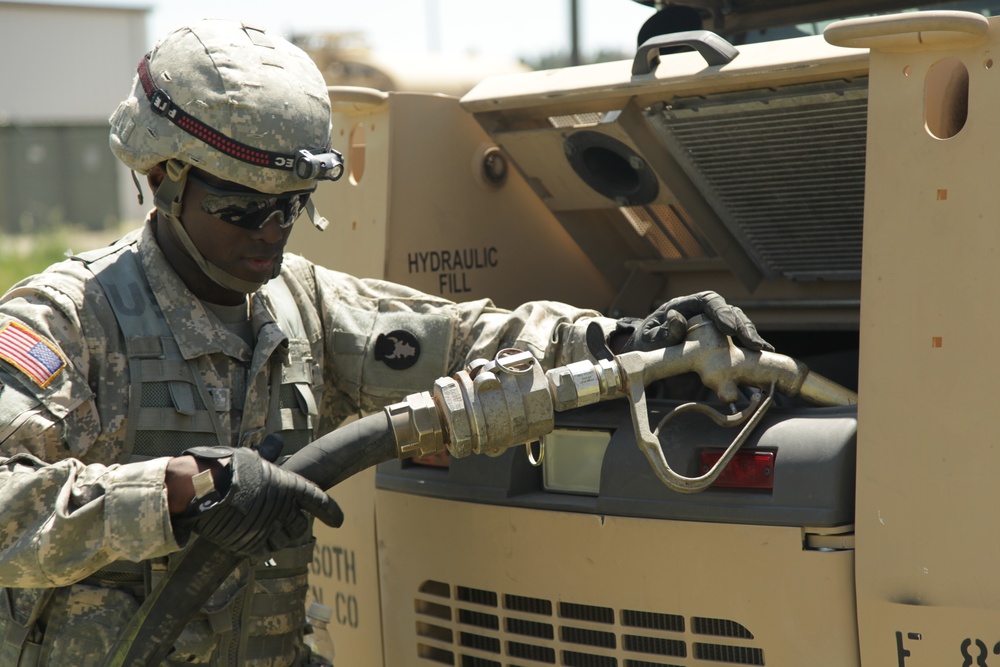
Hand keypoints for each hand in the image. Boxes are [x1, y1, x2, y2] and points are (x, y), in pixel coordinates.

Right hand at [174, 445, 342, 556]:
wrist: (203, 488)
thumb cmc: (227, 468)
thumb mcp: (251, 457)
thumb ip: (268, 454)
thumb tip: (276, 440)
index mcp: (288, 485)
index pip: (316, 499)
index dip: (330, 511)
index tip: (338, 521)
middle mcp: (283, 509)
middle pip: (300, 525)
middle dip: (296, 524)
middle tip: (286, 521)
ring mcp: (268, 528)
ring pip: (284, 541)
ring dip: (280, 537)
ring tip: (269, 530)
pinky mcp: (250, 543)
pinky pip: (264, 552)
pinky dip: (262, 548)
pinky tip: (256, 541)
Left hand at [619, 291, 771, 352]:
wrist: (645, 358)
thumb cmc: (645, 344)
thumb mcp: (648, 338)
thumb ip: (662, 331)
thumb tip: (677, 318)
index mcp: (685, 305)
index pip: (708, 300)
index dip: (721, 311)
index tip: (729, 328)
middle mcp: (702, 313)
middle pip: (728, 311)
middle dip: (742, 326)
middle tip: (752, 343)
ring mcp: (712, 326)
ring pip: (737, 324)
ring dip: (749, 335)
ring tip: (760, 349)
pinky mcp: (718, 341)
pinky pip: (736, 340)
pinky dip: (749, 346)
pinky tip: (764, 353)